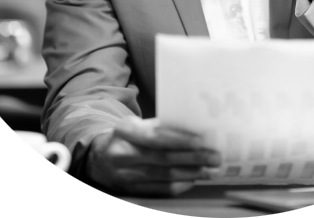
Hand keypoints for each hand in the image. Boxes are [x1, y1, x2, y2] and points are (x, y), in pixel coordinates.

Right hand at [86, 116, 220, 196]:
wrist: (99, 157)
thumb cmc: (127, 136)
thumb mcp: (136, 124)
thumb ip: (159, 125)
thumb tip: (194, 129)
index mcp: (125, 131)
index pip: (156, 137)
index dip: (180, 140)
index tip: (202, 141)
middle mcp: (122, 154)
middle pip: (163, 159)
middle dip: (193, 158)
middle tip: (214, 157)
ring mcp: (125, 176)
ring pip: (164, 176)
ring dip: (191, 173)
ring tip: (210, 169)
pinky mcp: (130, 191)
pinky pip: (160, 190)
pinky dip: (180, 185)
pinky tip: (193, 179)